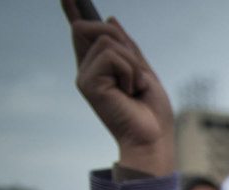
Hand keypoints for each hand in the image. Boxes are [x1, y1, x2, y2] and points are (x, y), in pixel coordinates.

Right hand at [61, 0, 175, 175]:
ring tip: (136, 88)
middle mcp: (87, 69)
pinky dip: (130, 72)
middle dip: (122, 42)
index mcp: (99, 66)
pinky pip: (112, 57)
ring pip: (108, 41)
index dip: (74, 10)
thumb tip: (110, 19)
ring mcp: (85, 76)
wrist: (154, 138)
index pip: (82, 31)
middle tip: (137, 74)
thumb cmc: (152, 113)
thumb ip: (128, 48)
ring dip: (133, 64)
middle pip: (94, 27)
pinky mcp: (87, 83)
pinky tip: (131, 92)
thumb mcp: (144, 71)